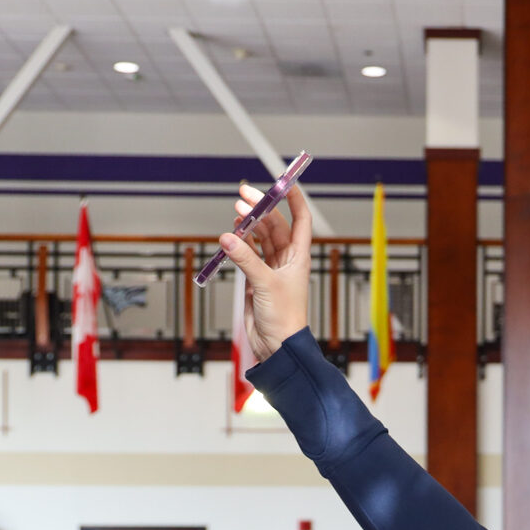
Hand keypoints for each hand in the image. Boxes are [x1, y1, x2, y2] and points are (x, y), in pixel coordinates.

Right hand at [221, 181, 312, 363]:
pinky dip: (240, 242)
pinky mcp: (256, 278)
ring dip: (248, 224)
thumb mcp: (265, 284)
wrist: (277, 346)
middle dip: (260, 209)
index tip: (283, 183)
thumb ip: (246, 259)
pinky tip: (232, 233)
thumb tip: (228, 237)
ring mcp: (271, 268)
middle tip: (244, 195)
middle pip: (274, 225)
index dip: (294, 200)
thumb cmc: (285, 319)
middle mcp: (286, 260)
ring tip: (236, 212)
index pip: (301, 220)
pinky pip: (248, 253)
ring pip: (260, 238)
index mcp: (299, 257)